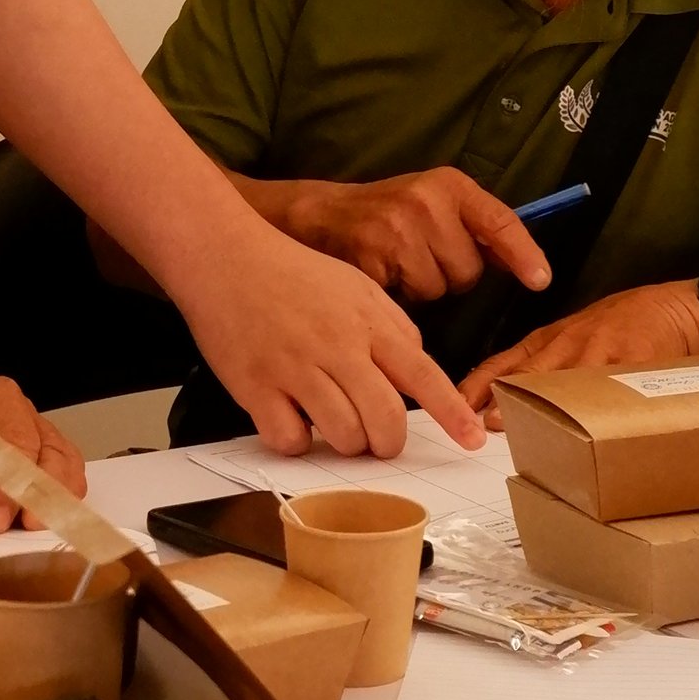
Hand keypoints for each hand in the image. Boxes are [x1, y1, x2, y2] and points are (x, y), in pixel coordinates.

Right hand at [186, 218, 485, 456]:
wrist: (225, 257)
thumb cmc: (291, 272)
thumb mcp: (356, 287)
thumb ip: (392, 327)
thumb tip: (417, 369)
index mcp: (367, 323)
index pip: (422, 374)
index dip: (452, 412)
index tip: (473, 440)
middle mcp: (336, 347)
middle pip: (384, 420)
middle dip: (387, 442)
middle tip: (376, 438)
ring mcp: (295, 368)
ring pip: (343, 436)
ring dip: (344, 442)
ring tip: (329, 420)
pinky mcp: (256, 387)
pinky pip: (290, 439)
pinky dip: (295, 440)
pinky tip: (291, 417)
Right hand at [288, 166, 553, 304]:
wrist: (323, 214)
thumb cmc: (389, 212)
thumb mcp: (435, 203)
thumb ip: (476, 228)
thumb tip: (525, 265)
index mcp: (449, 185)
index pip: (499, 221)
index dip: (523, 254)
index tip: (540, 280)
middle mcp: (426, 202)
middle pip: (468, 269)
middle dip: (452, 273)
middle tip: (423, 256)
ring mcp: (397, 230)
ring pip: (439, 288)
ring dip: (424, 287)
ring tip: (400, 264)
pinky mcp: (372, 258)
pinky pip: (408, 298)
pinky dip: (399, 295)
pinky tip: (383, 273)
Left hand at [463, 277, 698, 418]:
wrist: (683, 308)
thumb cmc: (631, 323)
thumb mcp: (583, 336)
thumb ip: (551, 362)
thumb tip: (513, 395)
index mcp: (554, 339)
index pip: (506, 362)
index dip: (480, 383)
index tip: (457, 404)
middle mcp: (571, 343)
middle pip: (529, 372)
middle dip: (505, 398)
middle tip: (485, 423)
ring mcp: (602, 351)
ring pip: (565, 380)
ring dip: (544, 406)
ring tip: (524, 429)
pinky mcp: (634, 360)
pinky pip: (611, 387)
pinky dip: (597, 408)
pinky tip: (587, 428)